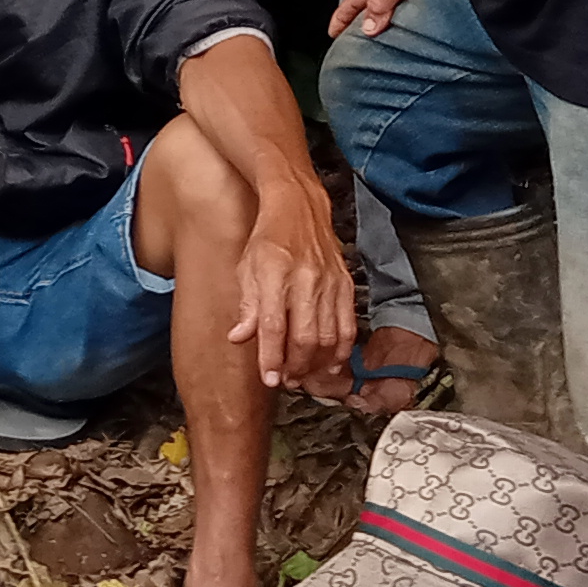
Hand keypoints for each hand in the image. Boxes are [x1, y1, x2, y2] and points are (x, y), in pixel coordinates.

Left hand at [230, 173, 355, 395]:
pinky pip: (348, 325)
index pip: (272, 326)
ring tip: (303, 375)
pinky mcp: (345, 284)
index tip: (269, 379)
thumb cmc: (268, 237)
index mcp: (274, 275)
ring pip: (328, 336)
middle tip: (285, 380)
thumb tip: (239, 337)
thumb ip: (246, 306)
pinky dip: (341, 350)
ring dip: (315, 364)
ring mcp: (328, 283)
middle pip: (304, 337)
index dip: (271, 358)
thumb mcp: (246, 268)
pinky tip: (331, 362)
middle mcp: (304, 279)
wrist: (298, 206)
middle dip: (294, 367)